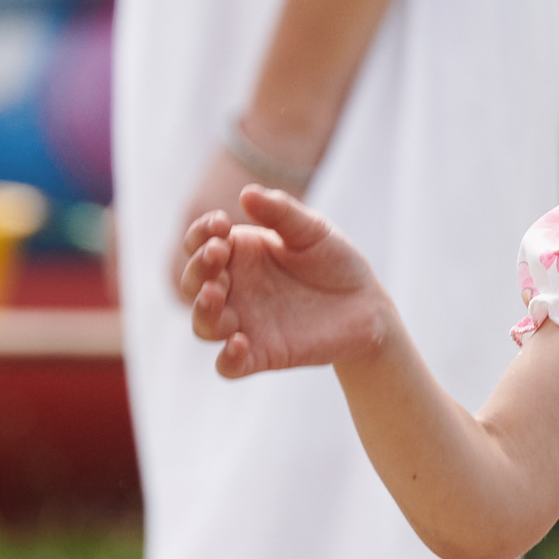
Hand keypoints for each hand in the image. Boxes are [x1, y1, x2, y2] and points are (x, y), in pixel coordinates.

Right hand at [192, 182, 406, 384]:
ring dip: (202, 310)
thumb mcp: (312, 229)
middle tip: (216, 254)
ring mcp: (243, 323)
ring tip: (215, 294)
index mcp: (238, 253)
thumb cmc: (334, 260)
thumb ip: (281, 213)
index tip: (220, 224)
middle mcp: (233, 289)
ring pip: (204, 324)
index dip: (200, 233)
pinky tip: (239, 343)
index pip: (201, 242)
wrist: (366, 305)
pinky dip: (227, 359)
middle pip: (193, 282)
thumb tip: (246, 193)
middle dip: (197, 268)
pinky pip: (229, 366)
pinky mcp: (260, 355)